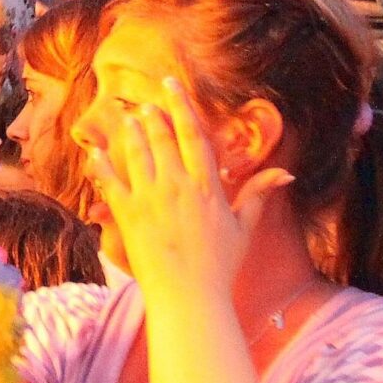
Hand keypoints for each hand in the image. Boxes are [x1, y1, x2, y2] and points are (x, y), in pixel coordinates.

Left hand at [87, 75, 291, 304]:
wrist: (189, 297)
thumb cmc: (220, 265)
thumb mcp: (244, 227)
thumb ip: (259, 195)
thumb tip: (286, 172)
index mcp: (207, 187)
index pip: (193, 136)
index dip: (182, 107)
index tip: (172, 85)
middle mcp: (177, 187)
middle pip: (162, 139)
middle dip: (154, 116)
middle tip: (147, 103)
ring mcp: (150, 199)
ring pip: (136, 155)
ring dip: (131, 134)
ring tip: (129, 119)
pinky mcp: (128, 215)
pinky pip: (110, 182)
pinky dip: (102, 165)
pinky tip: (96, 151)